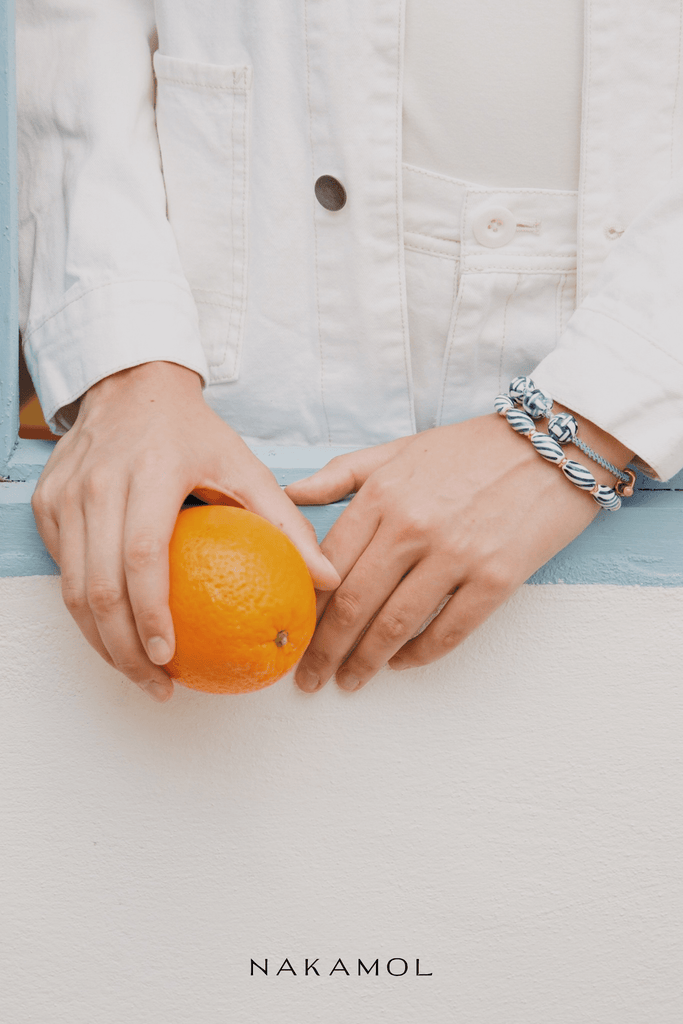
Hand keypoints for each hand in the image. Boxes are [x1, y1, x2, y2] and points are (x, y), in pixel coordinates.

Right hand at [31, 361, 339, 701]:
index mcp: (150, 473)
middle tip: (157, 684)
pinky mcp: (47, 503)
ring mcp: (65, 494)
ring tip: (136, 672)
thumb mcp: (246, 467)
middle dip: (122, 649)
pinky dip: (84, 610)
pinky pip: (59, 568)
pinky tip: (114, 633)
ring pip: (70, 587)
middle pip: (97, 585)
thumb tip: (328, 580)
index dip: (150, 613)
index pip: (142, 555)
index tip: (168, 657)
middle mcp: (99, 483)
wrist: (133, 384)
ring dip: (99, 640)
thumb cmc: (195, 433)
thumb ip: (287, 524)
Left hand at [286, 411, 632, 692]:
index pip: (329, 565)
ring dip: (366, 661)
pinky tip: (401, 662)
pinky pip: (449, 631)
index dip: (308, 608)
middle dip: (326, 649)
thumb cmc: (473, 448)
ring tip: (350, 680)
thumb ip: (342, 472)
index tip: (295, 630)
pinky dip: (419, 655)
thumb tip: (289, 492)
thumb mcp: (400, 449)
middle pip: (354, 604)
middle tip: (311, 677)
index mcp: (384, 495)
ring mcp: (457, 554)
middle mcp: (413, 526)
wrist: (555, 444)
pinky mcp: (498, 578)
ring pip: (395, 625)